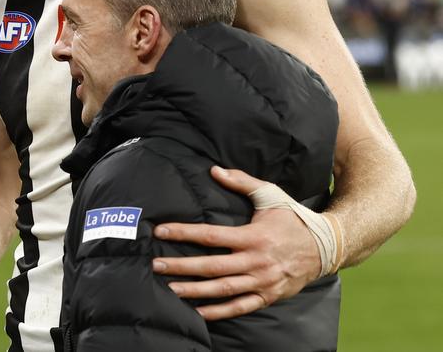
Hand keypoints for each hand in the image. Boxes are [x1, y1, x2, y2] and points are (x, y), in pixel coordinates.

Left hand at [152, 167, 320, 319]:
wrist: (325, 246)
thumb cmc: (292, 217)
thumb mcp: (269, 194)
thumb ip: (241, 181)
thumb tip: (214, 169)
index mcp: (252, 236)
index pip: (210, 235)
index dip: (184, 233)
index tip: (161, 231)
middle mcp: (255, 261)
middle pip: (211, 266)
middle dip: (182, 266)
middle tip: (157, 264)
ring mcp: (262, 282)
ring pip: (223, 290)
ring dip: (195, 291)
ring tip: (170, 289)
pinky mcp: (268, 296)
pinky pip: (240, 307)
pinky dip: (219, 312)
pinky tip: (198, 311)